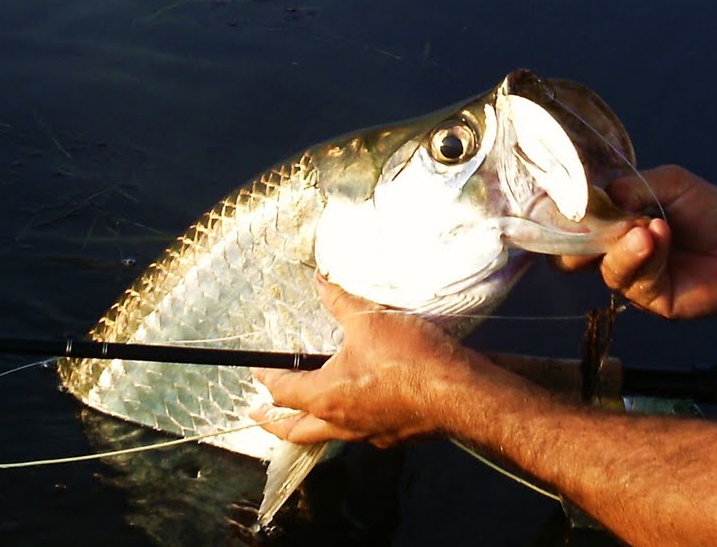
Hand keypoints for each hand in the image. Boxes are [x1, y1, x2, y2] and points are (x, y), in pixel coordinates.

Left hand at [250, 275, 470, 447]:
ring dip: (313, 425)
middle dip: (275, 424)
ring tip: (308, 413)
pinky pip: (362, 433)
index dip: (267, 379)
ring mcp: (369, 435)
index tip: (256, 372)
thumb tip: (319, 280)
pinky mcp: (395, 436)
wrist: (459, 391)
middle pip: (296, 431)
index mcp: (326, 397)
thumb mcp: (369, 319)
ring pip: (329, 435)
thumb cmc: (408, 357)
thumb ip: (340, 301)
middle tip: (260, 415)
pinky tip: (362, 406)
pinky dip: (351, 422)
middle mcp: (342, 423)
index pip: (283, 392)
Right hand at [556, 166, 716, 318]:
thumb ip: (631, 187)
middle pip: (570, 257)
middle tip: (592, 223)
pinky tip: (662, 236)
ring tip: (651, 226)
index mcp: (612, 223)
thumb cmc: (709, 210)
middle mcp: (614, 252)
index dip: (561, 216)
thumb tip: (599, 198)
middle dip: (576, 240)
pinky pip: (634, 280)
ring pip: (605, 267)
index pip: (571, 224)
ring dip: (625, 245)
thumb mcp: (669, 182)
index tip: (561, 201)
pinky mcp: (650, 300)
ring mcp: (631, 278)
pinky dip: (647, 255)